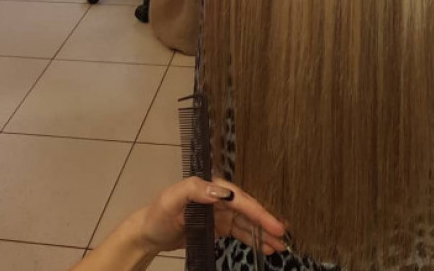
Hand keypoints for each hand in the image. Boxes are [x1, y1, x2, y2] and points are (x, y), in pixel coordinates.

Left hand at [140, 176, 287, 255]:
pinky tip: (266, 247)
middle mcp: (218, 198)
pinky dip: (253, 239)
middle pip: (247, 211)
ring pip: (246, 224)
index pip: (239, 199)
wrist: (148, 232)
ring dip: (263, 234)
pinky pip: (239, 232)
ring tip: (281, 246)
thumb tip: (223, 190)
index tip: (274, 224)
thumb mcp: (172, 198)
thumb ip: (195, 189)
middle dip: (266, 223)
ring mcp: (220, 213)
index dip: (258, 211)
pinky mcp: (218, 227)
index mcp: (210, 187)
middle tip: (284, 237)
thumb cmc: (158, 213)